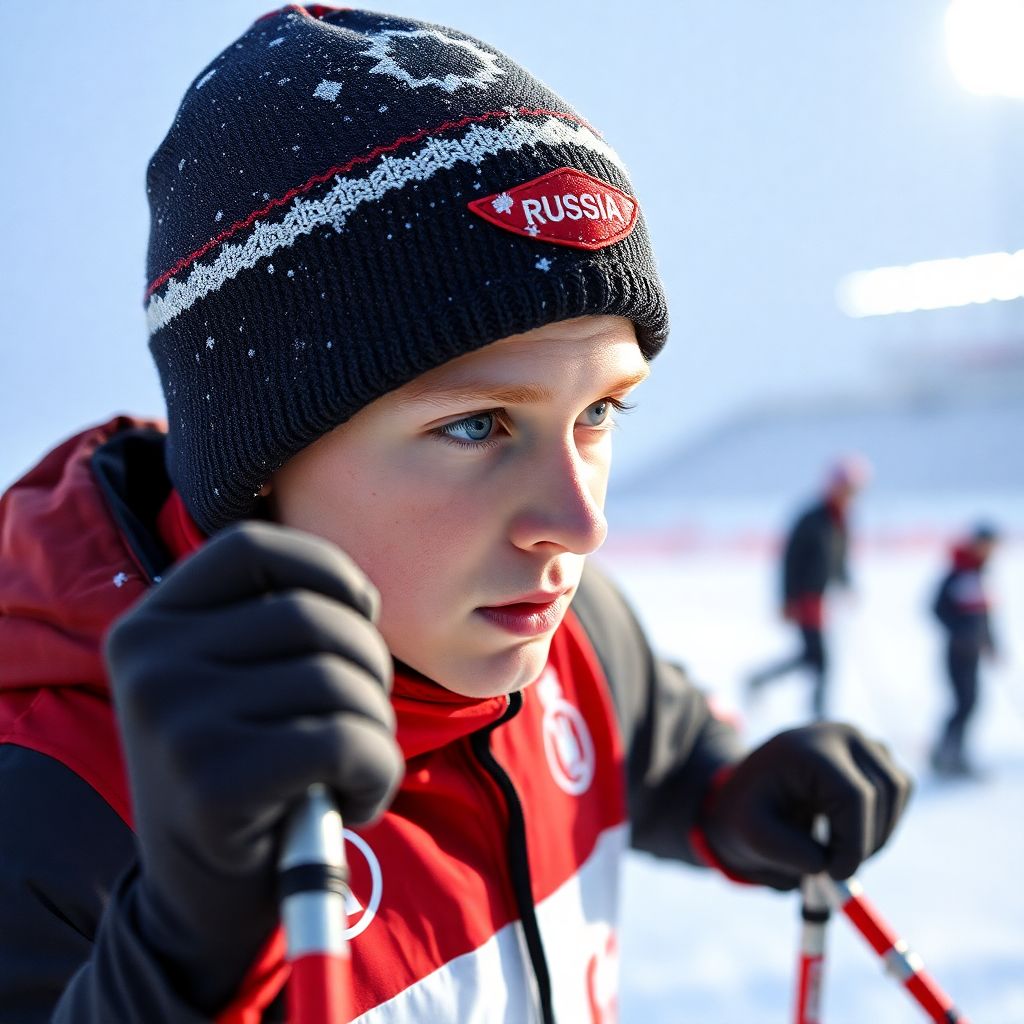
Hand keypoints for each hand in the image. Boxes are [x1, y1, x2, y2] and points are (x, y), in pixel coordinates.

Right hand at [106, 521, 402, 1011]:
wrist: (201, 899)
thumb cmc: (246, 771)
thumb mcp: (236, 683)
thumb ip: (275, 624)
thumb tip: (363, 597)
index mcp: (152, 623)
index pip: (253, 547)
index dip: (327, 568)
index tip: (362, 612)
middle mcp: (150, 661)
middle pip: (311, 617)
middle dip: (370, 664)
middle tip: (367, 716)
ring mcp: (174, 720)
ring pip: (337, 681)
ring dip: (377, 727)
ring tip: (357, 765)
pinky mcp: (212, 783)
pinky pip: (345, 742)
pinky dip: (378, 771)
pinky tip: (358, 800)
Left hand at [698, 722, 911, 890]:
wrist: (749, 793)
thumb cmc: (749, 814)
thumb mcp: (750, 835)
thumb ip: (785, 852)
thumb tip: (826, 863)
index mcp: (807, 748)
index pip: (854, 795)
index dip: (855, 842)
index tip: (836, 873)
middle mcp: (839, 735)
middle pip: (884, 789)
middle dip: (868, 839)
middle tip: (837, 868)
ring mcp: (859, 739)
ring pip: (897, 788)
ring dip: (879, 831)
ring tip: (839, 851)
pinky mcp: (871, 752)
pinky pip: (898, 789)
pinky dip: (883, 819)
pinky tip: (848, 834)